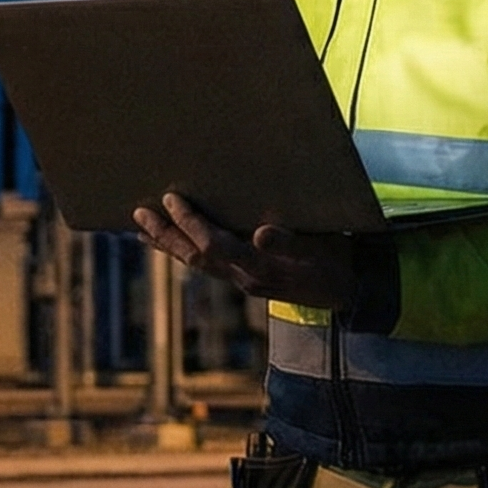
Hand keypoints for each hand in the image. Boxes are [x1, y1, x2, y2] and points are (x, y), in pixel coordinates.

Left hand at [130, 192, 355, 309]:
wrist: (349, 289)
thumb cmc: (336, 259)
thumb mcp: (322, 248)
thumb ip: (292, 241)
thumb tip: (261, 232)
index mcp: (260, 268)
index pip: (213, 246)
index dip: (189, 223)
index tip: (170, 198)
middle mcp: (245, 278)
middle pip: (195, 258)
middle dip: (166, 235)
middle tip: (139, 213)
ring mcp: (243, 281)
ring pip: (197, 264)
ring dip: (169, 244)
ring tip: (143, 227)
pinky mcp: (246, 279)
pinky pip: (207, 265)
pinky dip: (185, 251)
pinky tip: (171, 242)